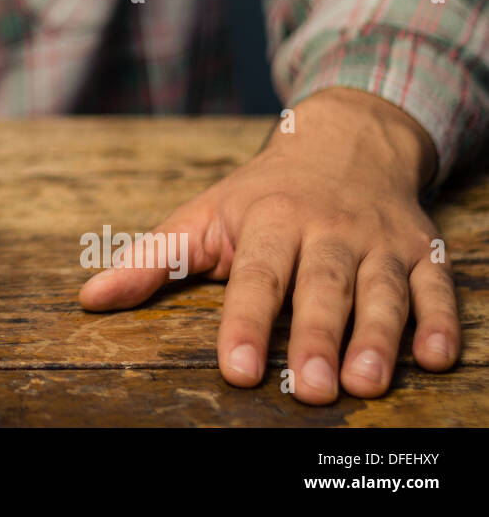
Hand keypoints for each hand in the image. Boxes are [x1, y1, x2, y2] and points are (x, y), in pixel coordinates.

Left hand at [78, 88, 459, 403]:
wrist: (344, 141)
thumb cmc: (259, 195)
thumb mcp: (203, 216)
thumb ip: (151, 260)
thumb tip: (89, 300)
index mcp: (269, 220)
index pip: (256, 276)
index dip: (245, 322)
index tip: (237, 368)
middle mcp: (326, 229)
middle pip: (322, 287)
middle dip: (315, 337)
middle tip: (309, 389)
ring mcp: (377, 240)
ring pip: (381, 290)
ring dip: (378, 337)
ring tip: (365, 383)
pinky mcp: (420, 250)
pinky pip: (437, 285)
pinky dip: (443, 319)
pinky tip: (437, 355)